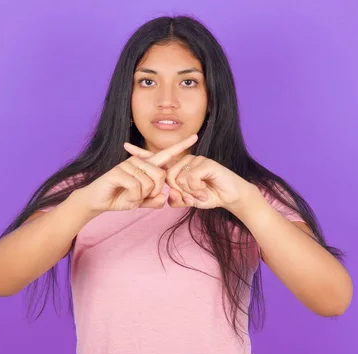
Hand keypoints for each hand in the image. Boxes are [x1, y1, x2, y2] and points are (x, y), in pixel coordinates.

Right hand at [79, 134, 198, 211]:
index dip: (181, 146)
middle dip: (154, 192)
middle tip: (141, 198)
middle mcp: (138, 162)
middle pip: (161, 176)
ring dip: (140, 197)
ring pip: (149, 184)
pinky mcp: (118, 171)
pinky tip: (124, 197)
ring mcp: (127, 164)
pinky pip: (136, 188)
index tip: (195, 136)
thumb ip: (154, 201)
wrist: (97, 201)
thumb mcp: (140, 202)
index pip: (166, 155)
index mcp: (146, 166)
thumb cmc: (119, 198)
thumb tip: (163, 198)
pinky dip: (132, 198)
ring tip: (130, 196)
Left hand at [123, 144, 253, 210]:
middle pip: (167, 177)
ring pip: (178, 179)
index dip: (141, 154)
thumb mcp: (191, 201)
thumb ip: (178, 199)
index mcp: (179, 168)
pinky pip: (190, 178)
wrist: (232, 196)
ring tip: (202, 194)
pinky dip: (196, 189)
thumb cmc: (211, 196)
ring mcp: (195, 159)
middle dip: (180, 192)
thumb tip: (169, 197)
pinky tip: (205, 191)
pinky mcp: (205, 162)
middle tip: (194, 197)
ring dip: (190, 192)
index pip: (157, 160)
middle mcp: (186, 160)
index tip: (125, 147)